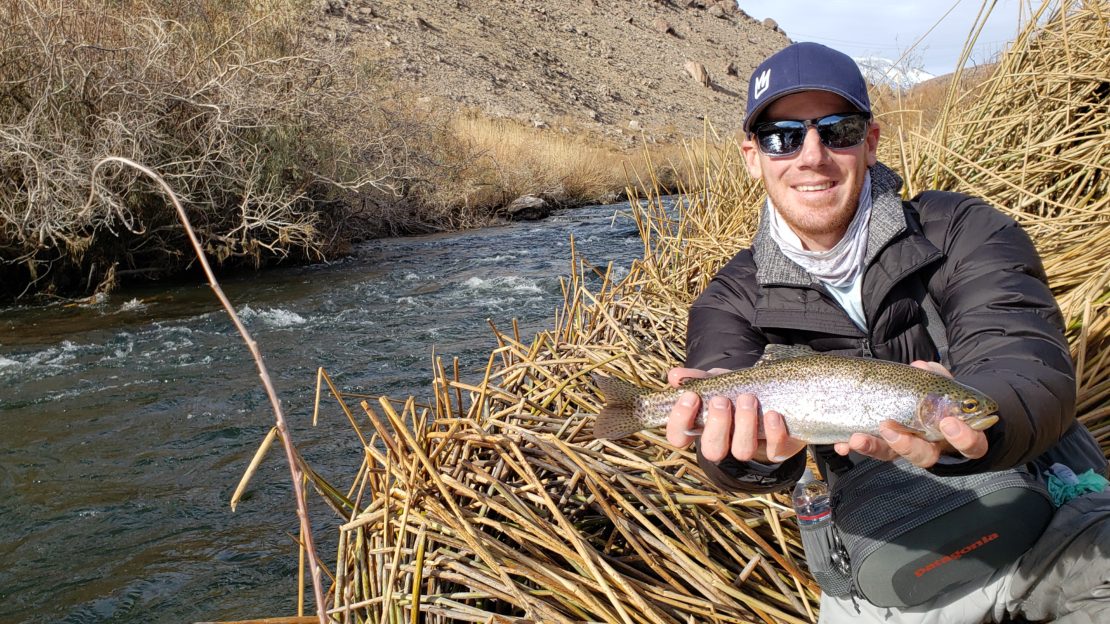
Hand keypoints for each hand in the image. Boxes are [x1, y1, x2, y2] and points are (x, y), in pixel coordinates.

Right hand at [664, 367, 806, 463]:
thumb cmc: (736, 389)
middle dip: (717, 425)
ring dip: (743, 425)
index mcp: (702, 427)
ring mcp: (749, 447)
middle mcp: (723, 443)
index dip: (680, 421)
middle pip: (711, 450)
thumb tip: (674, 376)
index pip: (678, 436)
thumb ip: (696, 378)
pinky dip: (773, 432)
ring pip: (741, 451)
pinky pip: (773, 450)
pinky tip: (772, 414)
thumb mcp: (716, 380)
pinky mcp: (776, 449)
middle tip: (721, 400)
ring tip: (748, 398)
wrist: (774, 393)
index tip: (690, 397)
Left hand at [833, 360, 989, 467]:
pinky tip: (841, 443)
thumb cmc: (939, 395)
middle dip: (906, 445)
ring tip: (856, 438)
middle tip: (890, 429)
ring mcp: (904, 447)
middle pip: (923, 456)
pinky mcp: (883, 444)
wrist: (923, 402)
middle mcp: (930, 447)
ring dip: (873, 447)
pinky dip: (854, 445)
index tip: (949, 423)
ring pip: (891, 455)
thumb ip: (934, 375)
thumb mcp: (941, 382)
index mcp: (956, 434)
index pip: (969, 445)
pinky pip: (870, 448)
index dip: (963, 438)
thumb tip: (920, 366)